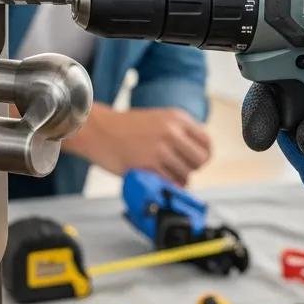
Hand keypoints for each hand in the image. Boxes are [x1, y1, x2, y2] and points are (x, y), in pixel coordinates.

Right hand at [65, 104, 211, 185]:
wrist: (97, 129)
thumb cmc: (124, 127)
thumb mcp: (158, 119)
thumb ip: (178, 133)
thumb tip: (196, 157)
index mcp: (177, 117)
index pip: (206, 142)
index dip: (202, 156)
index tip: (194, 162)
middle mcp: (172, 131)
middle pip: (200, 160)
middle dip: (191, 169)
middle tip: (178, 170)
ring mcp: (161, 148)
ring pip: (186, 175)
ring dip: (177, 179)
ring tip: (162, 174)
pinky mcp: (149, 164)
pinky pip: (170, 182)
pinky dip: (166, 185)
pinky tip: (156, 179)